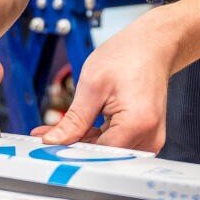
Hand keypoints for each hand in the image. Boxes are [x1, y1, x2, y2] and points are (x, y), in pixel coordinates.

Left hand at [35, 9, 178, 150]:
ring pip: (109, 150)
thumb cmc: (128, 56)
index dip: (70, 150)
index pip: (97, 153)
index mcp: (137, 124)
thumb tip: (55, 140)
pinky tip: (86, 123)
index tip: (48, 145)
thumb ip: (74, 120)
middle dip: (75, 144)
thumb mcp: (92, 85)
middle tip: (48, 133)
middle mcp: (149, 136)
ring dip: (86, 140)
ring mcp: (150, 137)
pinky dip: (99, 135)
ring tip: (66, 123)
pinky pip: (118, 142)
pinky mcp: (147, 134)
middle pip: (104, 154)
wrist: (151, 45)